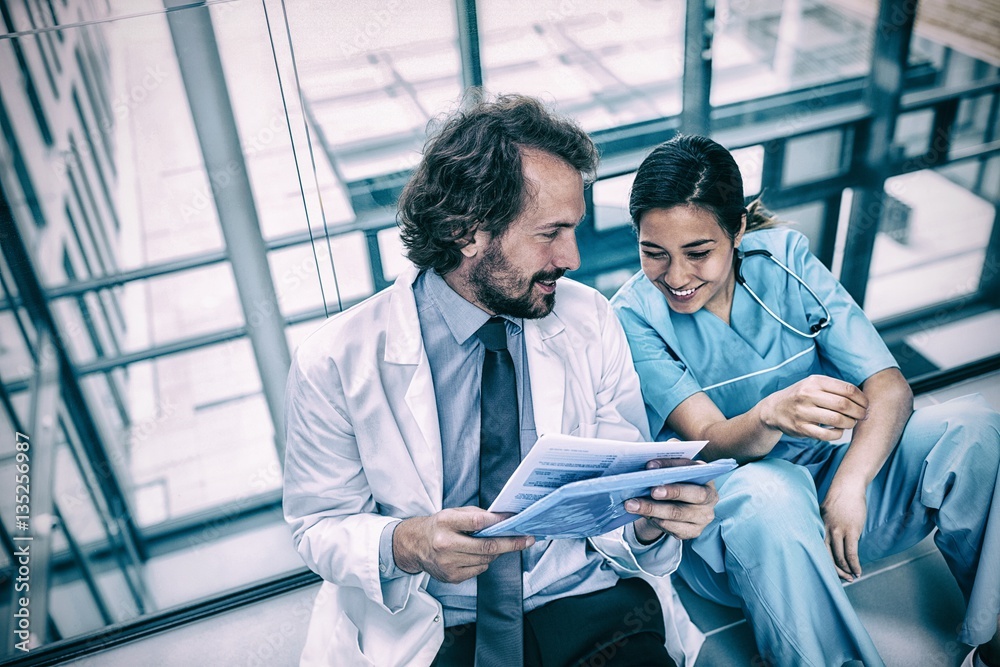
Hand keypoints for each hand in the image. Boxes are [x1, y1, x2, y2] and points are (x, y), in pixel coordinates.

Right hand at [392, 507, 533, 583]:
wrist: (414, 546)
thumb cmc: (437, 526)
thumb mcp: (452, 513)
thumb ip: (475, 515)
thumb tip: (503, 519)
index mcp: (445, 523)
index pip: (477, 522)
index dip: (499, 521)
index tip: (515, 521)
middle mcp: (445, 544)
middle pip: (486, 547)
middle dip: (511, 543)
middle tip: (528, 539)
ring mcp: (448, 564)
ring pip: (485, 560)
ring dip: (495, 552)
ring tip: (495, 544)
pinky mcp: (451, 577)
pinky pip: (479, 570)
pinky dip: (483, 562)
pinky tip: (475, 554)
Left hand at [626, 458, 717, 542]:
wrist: (675, 506)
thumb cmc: (673, 481)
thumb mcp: (671, 467)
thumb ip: (667, 454)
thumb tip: (653, 450)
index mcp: (705, 475)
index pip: (689, 467)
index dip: (669, 465)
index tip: (649, 465)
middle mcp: (709, 496)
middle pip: (692, 494)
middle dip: (671, 491)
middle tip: (651, 490)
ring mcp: (703, 516)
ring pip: (678, 513)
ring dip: (653, 509)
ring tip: (632, 504)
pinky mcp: (694, 531)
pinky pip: (675, 528)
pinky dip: (657, 521)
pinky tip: (642, 515)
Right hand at [760, 375, 867, 440]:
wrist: (775, 408)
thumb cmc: (802, 395)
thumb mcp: (814, 384)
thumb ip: (836, 388)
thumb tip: (863, 400)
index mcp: (815, 381)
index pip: (847, 389)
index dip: (862, 399)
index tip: (865, 404)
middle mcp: (808, 395)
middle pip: (844, 405)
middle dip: (859, 412)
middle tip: (862, 415)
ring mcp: (803, 412)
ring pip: (837, 420)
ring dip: (850, 423)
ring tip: (851, 423)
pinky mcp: (801, 428)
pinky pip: (827, 435)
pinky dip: (838, 434)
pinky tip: (838, 431)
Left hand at [820, 480, 866, 580]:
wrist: (847, 486)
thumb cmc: (838, 500)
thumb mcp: (825, 513)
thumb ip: (824, 526)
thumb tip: (827, 539)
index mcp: (817, 527)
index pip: (816, 550)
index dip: (822, 564)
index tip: (829, 573)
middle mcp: (825, 530)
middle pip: (825, 557)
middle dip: (834, 571)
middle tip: (842, 579)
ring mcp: (838, 531)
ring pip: (839, 557)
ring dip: (846, 570)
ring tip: (852, 577)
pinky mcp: (851, 531)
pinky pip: (852, 553)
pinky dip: (855, 564)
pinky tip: (858, 570)